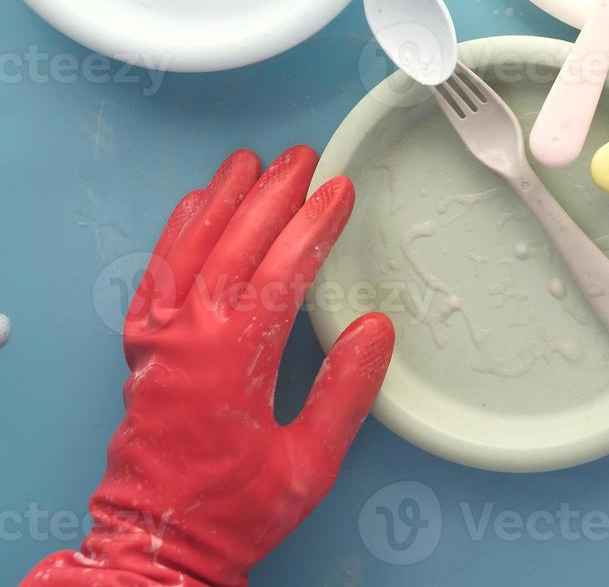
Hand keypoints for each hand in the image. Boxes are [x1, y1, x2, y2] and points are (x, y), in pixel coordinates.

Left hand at [25, 148, 393, 586]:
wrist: (156, 543)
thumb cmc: (232, 509)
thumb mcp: (309, 463)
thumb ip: (345, 392)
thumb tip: (374, 329)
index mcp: (234, 360)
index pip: (282, 270)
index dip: (314, 225)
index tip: (339, 191)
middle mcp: (190, 337)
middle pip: (235, 244)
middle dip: (273, 195)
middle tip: (304, 159)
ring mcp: (159, 338)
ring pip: (190, 248)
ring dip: (222, 200)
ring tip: (248, 162)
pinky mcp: (141, 347)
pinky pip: (156, 272)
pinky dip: (177, 232)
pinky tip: (193, 208)